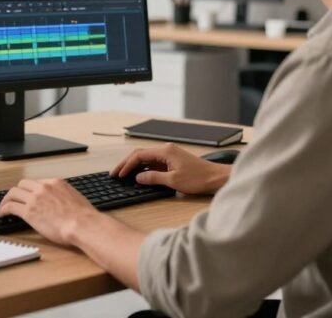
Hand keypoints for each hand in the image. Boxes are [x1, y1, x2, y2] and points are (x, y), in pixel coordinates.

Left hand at [0, 178, 99, 245]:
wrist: (82, 224)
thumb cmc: (84, 217)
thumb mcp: (75, 199)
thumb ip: (65, 197)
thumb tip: (62, 203)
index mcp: (56, 183)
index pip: (37, 183)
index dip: (30, 190)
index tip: (27, 196)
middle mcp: (43, 187)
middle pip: (23, 184)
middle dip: (17, 191)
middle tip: (13, 199)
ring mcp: (35, 198)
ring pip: (13, 193)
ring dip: (6, 199)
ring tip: (3, 206)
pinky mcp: (28, 211)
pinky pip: (10, 206)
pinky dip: (3, 209)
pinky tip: (1, 214)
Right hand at [110, 143, 229, 194]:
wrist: (216, 178)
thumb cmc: (199, 178)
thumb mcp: (173, 181)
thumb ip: (153, 178)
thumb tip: (138, 178)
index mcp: (165, 151)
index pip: (139, 155)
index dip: (126, 165)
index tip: (119, 174)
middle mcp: (165, 150)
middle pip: (140, 154)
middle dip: (126, 164)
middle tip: (115, 173)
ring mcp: (169, 155)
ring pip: (146, 159)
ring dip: (134, 166)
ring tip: (123, 175)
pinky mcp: (172, 161)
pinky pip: (153, 163)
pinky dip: (143, 169)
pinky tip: (138, 176)